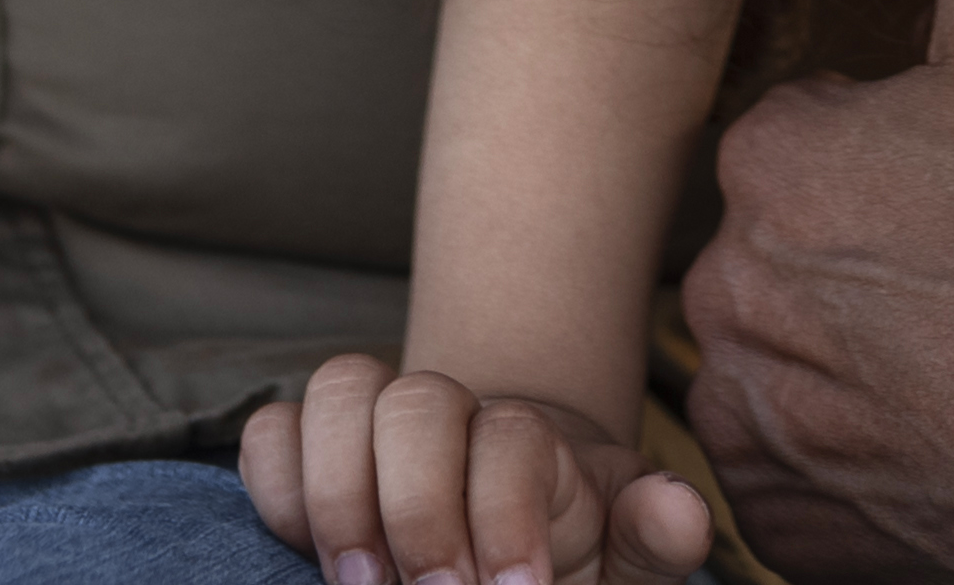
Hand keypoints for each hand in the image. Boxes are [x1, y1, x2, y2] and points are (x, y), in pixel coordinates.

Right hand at [240, 352, 714, 584]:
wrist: (508, 551)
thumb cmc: (567, 561)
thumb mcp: (621, 561)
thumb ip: (653, 541)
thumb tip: (681, 511)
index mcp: (532, 443)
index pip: (512, 439)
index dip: (506, 517)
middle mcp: (453, 414)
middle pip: (419, 400)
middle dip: (417, 507)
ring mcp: (375, 426)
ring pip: (340, 389)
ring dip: (339, 492)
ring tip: (359, 584)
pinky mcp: (311, 454)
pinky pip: (272, 432)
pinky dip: (277, 486)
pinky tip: (305, 553)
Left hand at [675, 0, 953, 584]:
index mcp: (770, 160)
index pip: (816, 125)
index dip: (903, 139)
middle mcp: (729, 294)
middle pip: (796, 241)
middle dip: (868, 246)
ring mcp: (754, 423)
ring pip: (794, 356)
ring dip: (857, 354)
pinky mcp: (789, 526)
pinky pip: (807, 475)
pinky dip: (862, 459)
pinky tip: (945, 434)